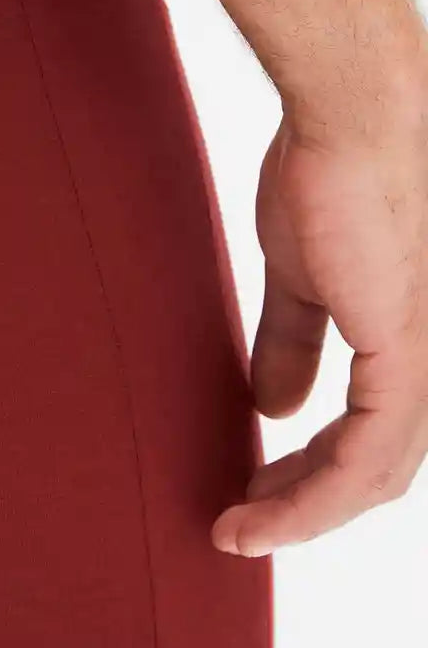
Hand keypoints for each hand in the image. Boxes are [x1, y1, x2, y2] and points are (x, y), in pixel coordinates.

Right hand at [211, 105, 427, 556]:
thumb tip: (271, 406)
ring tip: (238, 529)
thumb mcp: (303, 278)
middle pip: (376, 470)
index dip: (314, 476)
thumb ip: (294, 343)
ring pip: (374, 477)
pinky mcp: (408, 354)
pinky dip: (310, 497)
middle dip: (304, 502)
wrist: (354, 117)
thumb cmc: (330, 174)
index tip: (253, 491)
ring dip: (300, 515)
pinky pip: (363, 458)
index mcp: (410, 345)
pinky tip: (261, 511)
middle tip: (243, 520)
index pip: (373, 439)